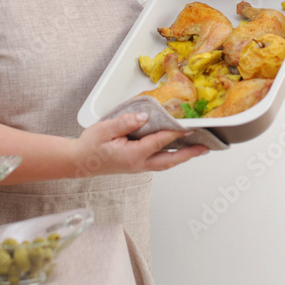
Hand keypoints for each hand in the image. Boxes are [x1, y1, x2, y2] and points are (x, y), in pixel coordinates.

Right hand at [73, 112, 208, 175]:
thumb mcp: (104, 129)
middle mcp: (138, 164)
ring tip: (197, 150)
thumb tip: (144, 117)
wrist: (79, 162)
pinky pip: (159, 162)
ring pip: (165, 164)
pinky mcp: (137, 166)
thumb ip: (125, 122)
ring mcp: (138, 167)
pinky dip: (171, 157)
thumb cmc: (90, 146)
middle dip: (188, 154)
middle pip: (169, 160)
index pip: (158, 142)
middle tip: (205, 147)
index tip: (188, 127)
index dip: (175, 133)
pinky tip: (177, 150)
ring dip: (182, 157)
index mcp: (132, 155)